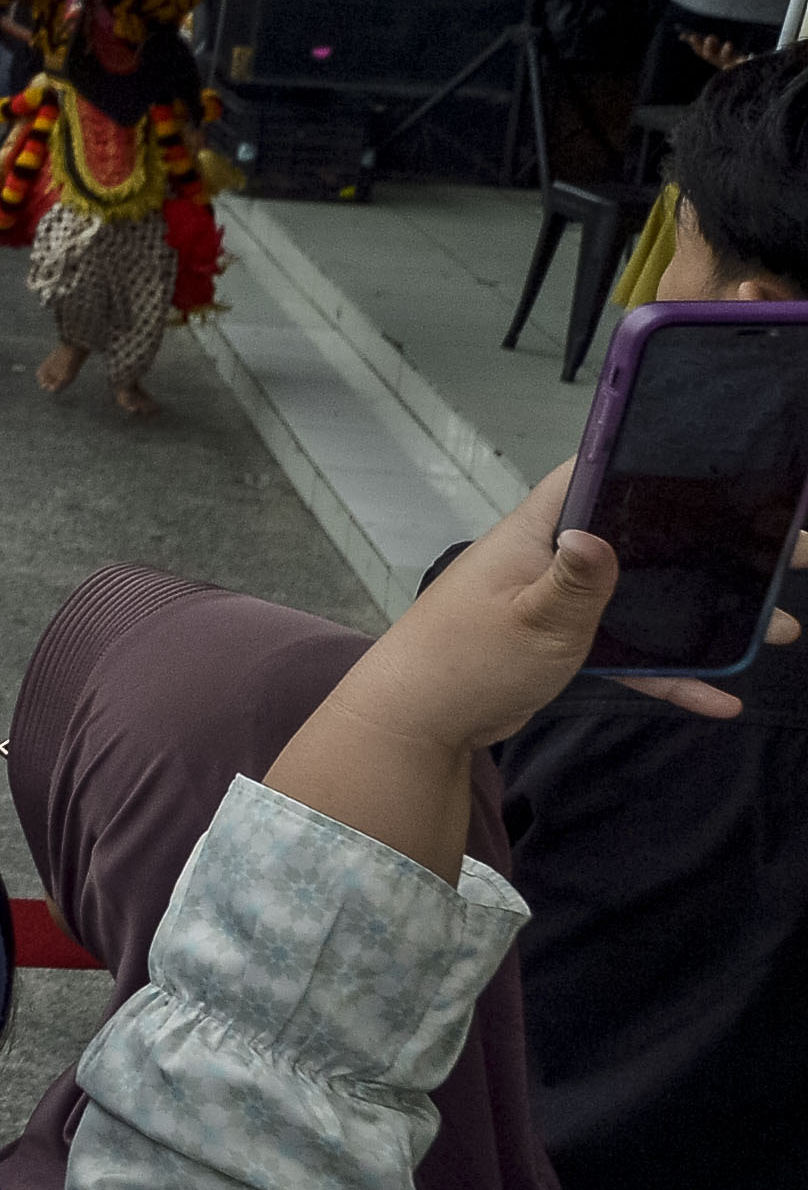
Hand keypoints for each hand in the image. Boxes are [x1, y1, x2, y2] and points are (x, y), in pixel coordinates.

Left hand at [343, 463, 756, 749]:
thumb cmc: (462, 663)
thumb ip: (573, 581)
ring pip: (647, 600)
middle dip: (710, 545)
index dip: (653, 463)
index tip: (722, 465)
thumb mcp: (531, 620)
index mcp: (537, 533)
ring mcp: (560, 602)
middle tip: (784, 552)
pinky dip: (669, 672)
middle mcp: (552, 558)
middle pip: (644, 540)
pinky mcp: (564, 645)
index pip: (597, 475)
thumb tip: (595, 535)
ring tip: (779, 627)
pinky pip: (629, 652)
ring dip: (704, 615)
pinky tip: (720, 697)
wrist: (418, 725)